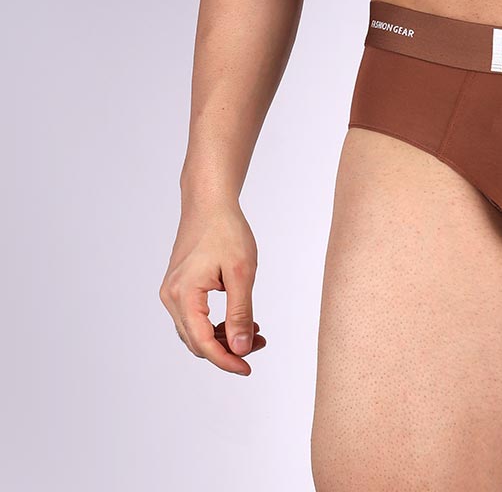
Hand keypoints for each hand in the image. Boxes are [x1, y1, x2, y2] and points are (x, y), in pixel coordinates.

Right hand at [159, 202, 266, 373]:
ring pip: (195, 331)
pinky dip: (215, 324)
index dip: (226, 360)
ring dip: (223, 337)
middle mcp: (172, 297)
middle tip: (259, 344)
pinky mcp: (179, 287)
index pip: (203, 343)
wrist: (210, 204)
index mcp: (184, 295)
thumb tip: (241, 349)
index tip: (248, 368)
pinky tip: (238, 318)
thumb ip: (240, 313)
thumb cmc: (227, 231)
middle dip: (228, 349)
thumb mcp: (241, 272)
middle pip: (197, 341)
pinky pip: (194, 317)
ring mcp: (173, 292)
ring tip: (254, 331)